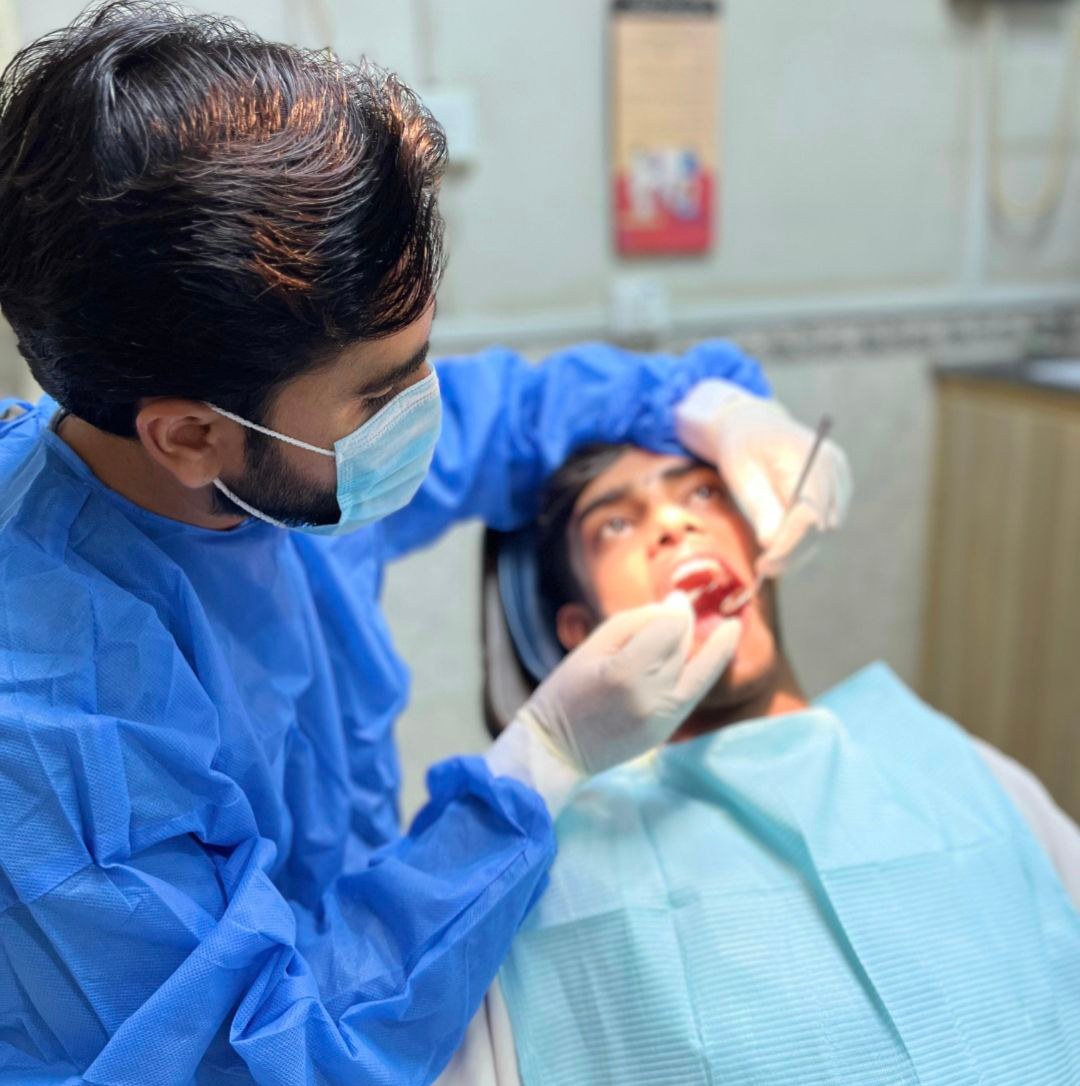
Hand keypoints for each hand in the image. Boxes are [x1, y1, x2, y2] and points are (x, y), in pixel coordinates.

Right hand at [515, 594, 740, 775]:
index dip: (674, 610)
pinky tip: (730, 636)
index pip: (669, 628)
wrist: (558, 751)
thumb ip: (634, 622)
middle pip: (681, 644)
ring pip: (692, 664)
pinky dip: (713, 662)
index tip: (674, 597)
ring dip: (692, 641)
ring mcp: (662, 717)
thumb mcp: (590, 647)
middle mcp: (650, 696)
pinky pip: (696, 687)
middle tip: (675, 607)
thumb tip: (675, 606)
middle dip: (681, 624)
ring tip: (689, 623)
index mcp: (624, 672)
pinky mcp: (668, 729)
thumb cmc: (565, 693)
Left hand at [676, 379, 851, 575]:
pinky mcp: (837, 490)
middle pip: (820, 525)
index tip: (764, 564)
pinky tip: (779, 542)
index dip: (788, 543)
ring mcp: (839, 478)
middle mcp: (832, 467)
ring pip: (825, 530)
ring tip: (767, 560)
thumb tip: (772, 543)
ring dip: (798, 548)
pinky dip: (803, 538)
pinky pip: (824, 523)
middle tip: (762, 569)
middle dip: (791, 551)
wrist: (754, 426)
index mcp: (808, 456)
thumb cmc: (742, 447)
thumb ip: (759, 506)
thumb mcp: (740, 473)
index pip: (808, 512)